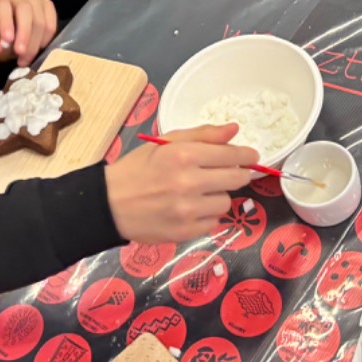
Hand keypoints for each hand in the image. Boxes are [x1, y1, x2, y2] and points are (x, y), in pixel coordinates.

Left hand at [0, 0, 57, 65]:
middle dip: (24, 34)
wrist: (9, 37)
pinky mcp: (48, 6)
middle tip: (20, 54)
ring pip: (40, 19)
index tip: (7, 40)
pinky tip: (38, 49)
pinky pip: (51, 24)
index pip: (2, 5)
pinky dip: (46, 40)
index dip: (5, 22)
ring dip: (35, 42)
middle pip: (25, 10)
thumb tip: (0, 46)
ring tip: (26, 59)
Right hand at [104, 124, 258, 242]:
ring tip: (200, 192)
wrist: (110, 203)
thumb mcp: (165, 143)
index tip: (251, 156)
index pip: (231, 155)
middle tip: (230, 173)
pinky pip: (213, 223)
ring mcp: (188, 210)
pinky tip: (190, 209)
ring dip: (218, 196)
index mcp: (183, 155)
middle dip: (238, 174)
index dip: (246, 155)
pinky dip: (206, 215)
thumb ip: (203, 135)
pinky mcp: (186, 232)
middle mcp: (189, 182)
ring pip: (226, 202)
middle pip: (236, 179)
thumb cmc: (138, 168)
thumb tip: (235, 129)